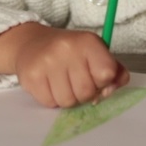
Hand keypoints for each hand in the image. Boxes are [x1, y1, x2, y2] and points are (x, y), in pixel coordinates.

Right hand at [12, 25, 129, 108]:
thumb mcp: (95, 52)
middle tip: (76, 81)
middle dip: (84, 93)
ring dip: (68, 98)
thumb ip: (114, 70)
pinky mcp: (31, 76)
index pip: (106, 74)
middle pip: (86, 92)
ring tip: (63, 82)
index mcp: (88, 42)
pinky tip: (49, 84)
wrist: (32, 43)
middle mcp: (66, 49)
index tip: (95, 76)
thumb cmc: (70, 52)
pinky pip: (50, 103)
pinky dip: (52, 99)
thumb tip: (112, 89)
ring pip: (68, 102)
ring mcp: (47, 63)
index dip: (103, 82)